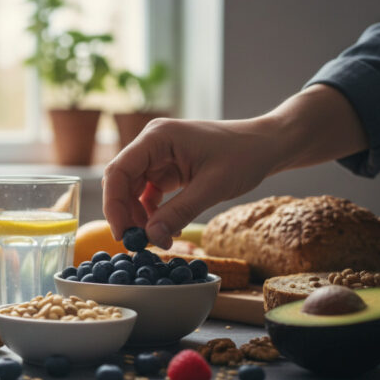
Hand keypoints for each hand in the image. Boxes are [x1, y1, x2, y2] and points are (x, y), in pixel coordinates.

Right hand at [102, 118, 282, 248]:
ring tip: (155, 238)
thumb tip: (151, 239)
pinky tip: (165, 228)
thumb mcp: (213, 187)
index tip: (122, 234)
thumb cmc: (244, 156)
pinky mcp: (166, 168)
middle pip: (121, 181)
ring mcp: (158, 155)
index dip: (114, 204)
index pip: (119, 171)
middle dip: (125, 213)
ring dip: (138, 215)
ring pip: (132, 189)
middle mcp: (151, 143)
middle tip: (136, 243)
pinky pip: (147, 193)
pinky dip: (152, 212)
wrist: (266, 146)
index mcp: (157, 137)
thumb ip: (179, 212)